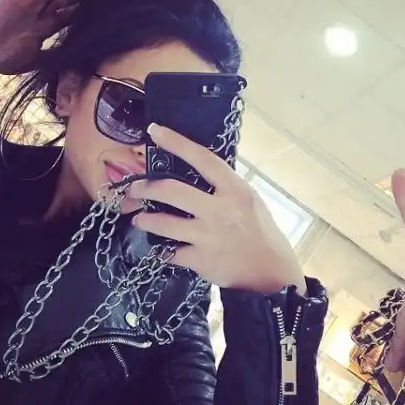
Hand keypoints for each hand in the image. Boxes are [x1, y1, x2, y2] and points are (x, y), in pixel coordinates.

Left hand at [129, 124, 306, 294]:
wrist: (269, 273)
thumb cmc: (260, 231)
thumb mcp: (249, 200)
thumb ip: (224, 185)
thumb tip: (194, 167)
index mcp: (235, 190)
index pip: (202, 159)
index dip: (176, 143)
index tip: (154, 131)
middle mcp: (220, 210)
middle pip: (170, 190)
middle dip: (145, 187)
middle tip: (134, 188)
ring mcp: (208, 236)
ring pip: (162, 223)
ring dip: (144, 219)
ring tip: (139, 218)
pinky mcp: (200, 260)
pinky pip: (169, 252)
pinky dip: (161, 250)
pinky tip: (159, 248)